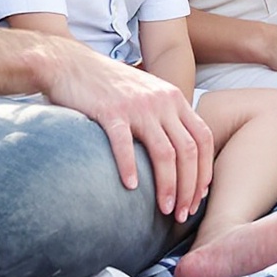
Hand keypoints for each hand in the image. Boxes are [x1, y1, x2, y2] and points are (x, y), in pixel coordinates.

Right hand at [36, 41, 215, 220]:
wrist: (72, 63)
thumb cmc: (108, 86)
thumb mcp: (147, 94)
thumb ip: (164, 117)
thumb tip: (177, 155)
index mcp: (174, 98)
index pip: (203, 138)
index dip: (205, 170)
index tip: (199, 196)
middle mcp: (162, 101)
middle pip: (188, 150)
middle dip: (190, 187)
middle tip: (183, 213)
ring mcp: (137, 106)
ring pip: (165, 153)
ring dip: (168, 186)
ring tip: (165, 210)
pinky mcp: (110, 111)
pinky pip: (125, 144)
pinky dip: (130, 168)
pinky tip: (130, 188)